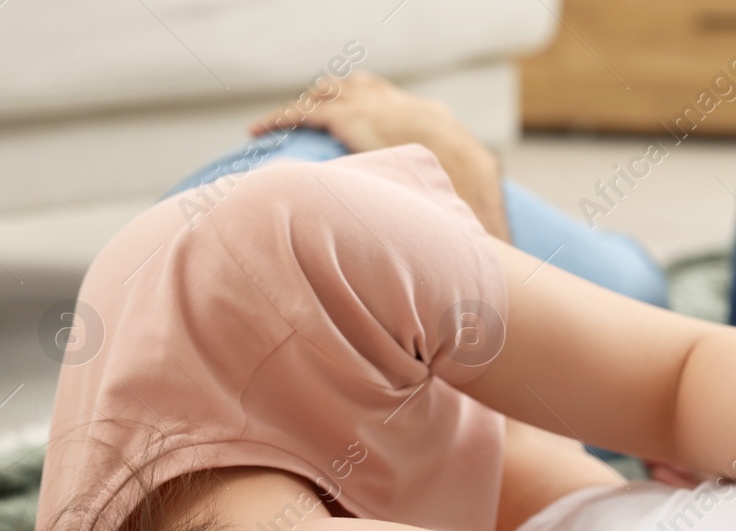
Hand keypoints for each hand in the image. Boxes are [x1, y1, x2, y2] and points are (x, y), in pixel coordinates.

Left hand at [248, 72, 508, 239]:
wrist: (468, 175)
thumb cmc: (476, 197)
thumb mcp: (469, 195)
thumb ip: (455, 204)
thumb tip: (467, 237)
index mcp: (430, 117)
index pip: (396, 104)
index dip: (376, 109)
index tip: (363, 120)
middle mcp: (399, 104)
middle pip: (360, 88)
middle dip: (338, 97)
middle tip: (319, 112)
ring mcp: (373, 107)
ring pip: (327, 94)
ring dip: (307, 105)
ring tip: (286, 120)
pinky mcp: (348, 117)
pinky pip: (303, 114)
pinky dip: (280, 119)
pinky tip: (259, 131)